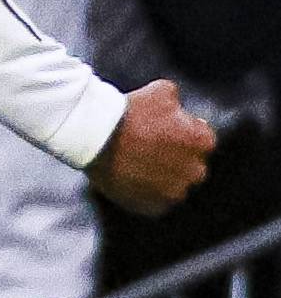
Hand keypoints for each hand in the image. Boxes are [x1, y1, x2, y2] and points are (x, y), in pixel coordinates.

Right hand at [90, 78, 215, 215]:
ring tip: (137, 163)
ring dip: (161, 176)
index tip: (162, 130)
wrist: (95, 135)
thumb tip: (178, 106)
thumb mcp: (162, 91)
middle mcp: (196, 170)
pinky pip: (155, 201)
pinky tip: (131, 177)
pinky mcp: (154, 206)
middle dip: (175, 157)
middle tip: (148, 147)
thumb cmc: (130, 111)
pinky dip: (146, 191)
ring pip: (173, 184)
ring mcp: (174, 191)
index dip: (181, 132)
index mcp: (203, 141)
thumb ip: (179, 102)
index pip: (201, 139)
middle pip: (191, 165)